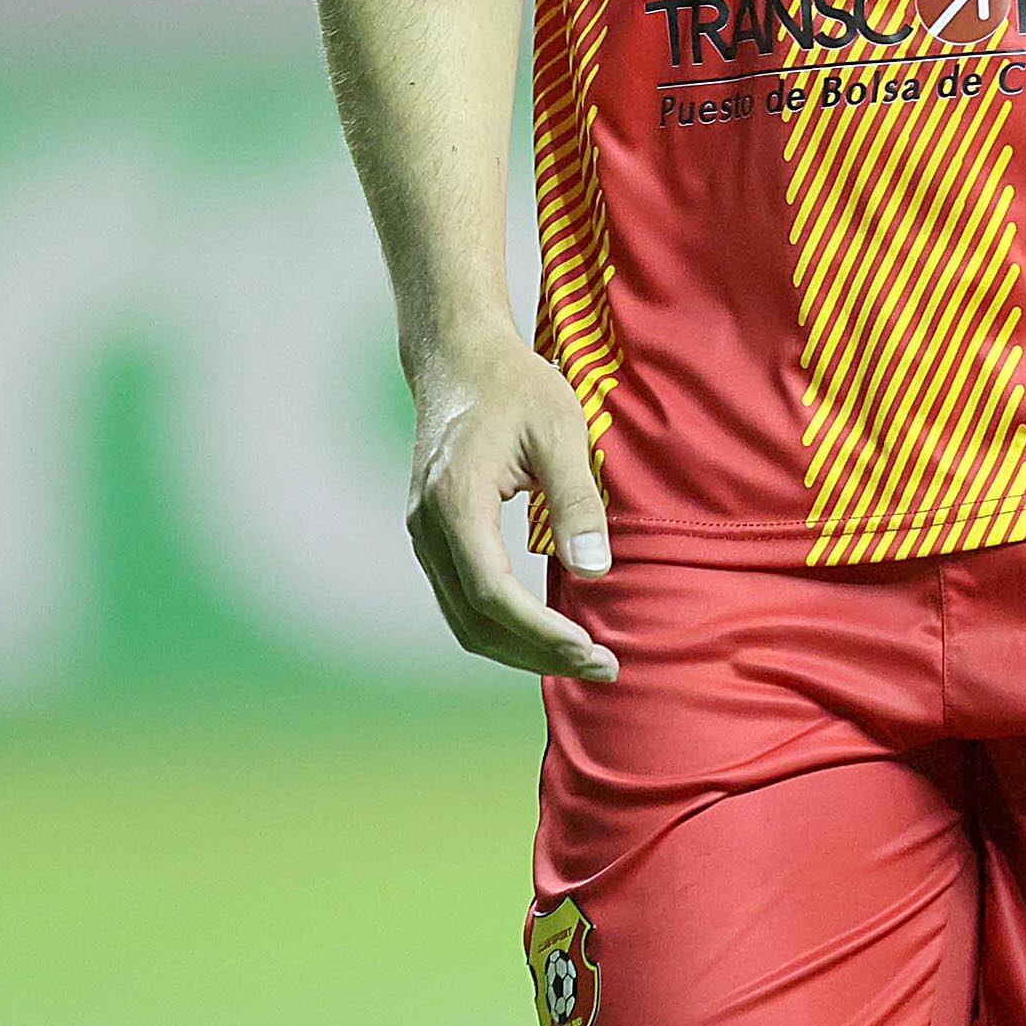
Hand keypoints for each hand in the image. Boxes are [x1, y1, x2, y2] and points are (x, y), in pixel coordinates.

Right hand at [404, 325, 619, 678]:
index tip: (589, 649)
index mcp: (457, 501)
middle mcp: (428, 526)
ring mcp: (423, 534)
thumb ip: (577, 501)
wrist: (459, 358)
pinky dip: (502, 625)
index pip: (492, 593)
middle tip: (601, 667)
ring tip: (581, 657)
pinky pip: (461, 598)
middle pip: (474, 620)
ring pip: (463, 618)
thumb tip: (594, 571)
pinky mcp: (431, 535)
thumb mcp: (561, 430)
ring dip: (520, 647)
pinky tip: (546, 629)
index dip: (539, 631)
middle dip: (537, 653)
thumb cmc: (516, 387)